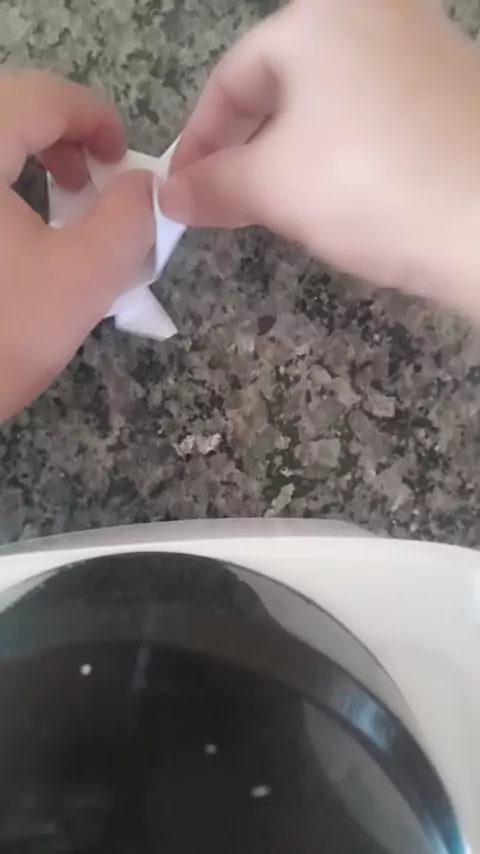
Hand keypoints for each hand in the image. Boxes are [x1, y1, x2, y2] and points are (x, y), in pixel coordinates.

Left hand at [0, 71, 154, 420]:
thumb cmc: (1, 335)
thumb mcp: (84, 279)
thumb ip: (131, 219)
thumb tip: (144, 184)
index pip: (40, 96)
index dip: (94, 116)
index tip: (123, 160)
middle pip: (7, 111)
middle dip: (59, 138)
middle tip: (90, 184)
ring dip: (25, 159)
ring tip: (57, 206)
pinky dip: (1, 190)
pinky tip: (16, 234)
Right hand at [161, 0, 479, 318]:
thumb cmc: (370, 186)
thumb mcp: (274, 186)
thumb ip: (212, 184)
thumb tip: (168, 197)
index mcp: (322, 15)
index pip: (232, 77)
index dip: (198, 140)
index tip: (181, 192)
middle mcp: (376, 14)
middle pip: (283, 86)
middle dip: (245, 150)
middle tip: (225, 203)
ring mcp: (423, 49)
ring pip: (329, 104)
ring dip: (291, 156)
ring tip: (278, 208)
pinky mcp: (453, 94)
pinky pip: (374, 117)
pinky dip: (343, 155)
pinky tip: (340, 199)